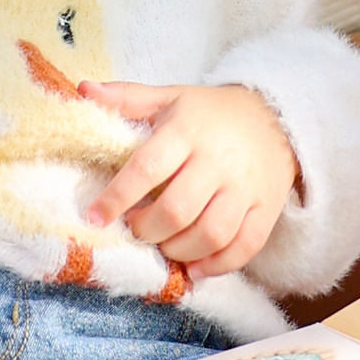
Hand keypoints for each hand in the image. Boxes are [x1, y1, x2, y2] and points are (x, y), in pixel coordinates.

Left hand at [82, 80, 298, 279]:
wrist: (277, 117)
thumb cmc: (210, 113)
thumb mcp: (171, 97)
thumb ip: (127, 98)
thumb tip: (83, 90)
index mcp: (188, 131)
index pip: (147, 168)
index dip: (117, 197)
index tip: (95, 217)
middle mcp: (218, 161)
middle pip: (177, 209)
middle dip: (147, 229)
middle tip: (136, 228)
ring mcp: (245, 187)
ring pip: (211, 233)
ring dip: (178, 250)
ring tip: (163, 245)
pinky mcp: (266, 209)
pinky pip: (245, 247)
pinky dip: (217, 266)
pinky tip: (195, 269)